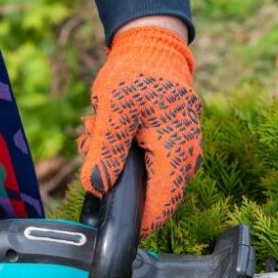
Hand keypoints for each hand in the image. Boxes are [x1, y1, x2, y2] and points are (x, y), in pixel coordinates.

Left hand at [78, 23, 202, 236]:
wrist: (153, 46)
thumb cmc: (137, 73)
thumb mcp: (113, 109)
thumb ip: (105, 151)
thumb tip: (96, 188)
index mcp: (176, 153)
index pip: (162, 204)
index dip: (140, 223)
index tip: (114, 230)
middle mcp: (186, 158)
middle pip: (154, 195)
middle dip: (119, 185)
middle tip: (91, 149)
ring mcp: (183, 152)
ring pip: (150, 180)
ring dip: (118, 166)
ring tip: (94, 132)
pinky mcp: (175, 145)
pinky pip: (151, 165)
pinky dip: (126, 156)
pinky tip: (106, 131)